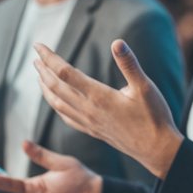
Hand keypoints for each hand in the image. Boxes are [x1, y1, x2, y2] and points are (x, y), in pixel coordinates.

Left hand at [34, 40, 182, 178]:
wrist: (156, 150)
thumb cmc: (154, 117)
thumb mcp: (145, 87)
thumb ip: (129, 64)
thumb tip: (117, 42)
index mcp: (99, 96)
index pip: (65, 73)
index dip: (50, 58)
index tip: (39, 45)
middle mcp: (89, 110)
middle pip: (56, 87)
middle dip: (43, 69)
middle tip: (36, 56)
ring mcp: (89, 122)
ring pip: (57, 103)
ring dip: (45, 87)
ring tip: (39, 75)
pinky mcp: (93, 131)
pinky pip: (66, 117)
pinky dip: (55, 105)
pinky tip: (55, 101)